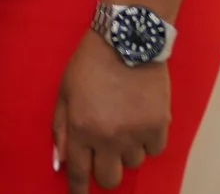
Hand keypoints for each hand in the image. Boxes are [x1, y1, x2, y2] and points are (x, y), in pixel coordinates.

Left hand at [53, 33, 167, 191]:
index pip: (79, 173)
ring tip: (123, 123)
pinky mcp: (159, 125)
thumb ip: (61, 128)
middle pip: (110, 178)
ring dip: (127, 150)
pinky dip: (147, 140)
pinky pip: (154, 150)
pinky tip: (140, 120)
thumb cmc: (90, 63)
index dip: (78, 190)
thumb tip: (60, 161)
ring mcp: (136, 133)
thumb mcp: (64, 92)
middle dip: (105, 171)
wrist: (126, 40)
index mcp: (82, 128)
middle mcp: (109, 137)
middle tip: (104, 155)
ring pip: (133, 163)